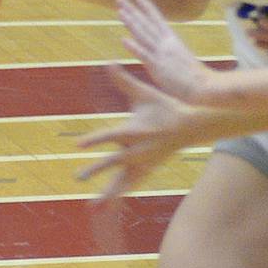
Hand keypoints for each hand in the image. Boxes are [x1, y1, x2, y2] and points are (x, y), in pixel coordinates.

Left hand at [76, 64, 203, 201]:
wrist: (189, 126)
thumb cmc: (164, 107)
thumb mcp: (145, 93)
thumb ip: (123, 81)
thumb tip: (109, 62)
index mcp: (134, 131)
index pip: (109, 136)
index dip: (94, 140)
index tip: (78, 145)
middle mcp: (137, 150)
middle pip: (113, 162)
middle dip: (96, 169)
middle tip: (78, 177)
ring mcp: (143, 162)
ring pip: (122, 181)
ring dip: (108, 193)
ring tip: (94, 206)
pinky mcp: (147, 169)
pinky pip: (131, 184)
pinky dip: (120, 194)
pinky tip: (108, 206)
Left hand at [117, 0, 215, 102]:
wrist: (205, 86)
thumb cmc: (197, 78)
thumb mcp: (184, 59)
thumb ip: (174, 53)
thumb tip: (171, 51)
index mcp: (174, 42)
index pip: (159, 21)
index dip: (149, 9)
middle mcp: (167, 44)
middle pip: (147, 24)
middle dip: (133, 10)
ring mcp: (162, 54)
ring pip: (143, 35)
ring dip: (131, 22)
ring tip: (120, 11)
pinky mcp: (159, 67)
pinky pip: (144, 55)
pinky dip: (134, 47)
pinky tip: (123, 39)